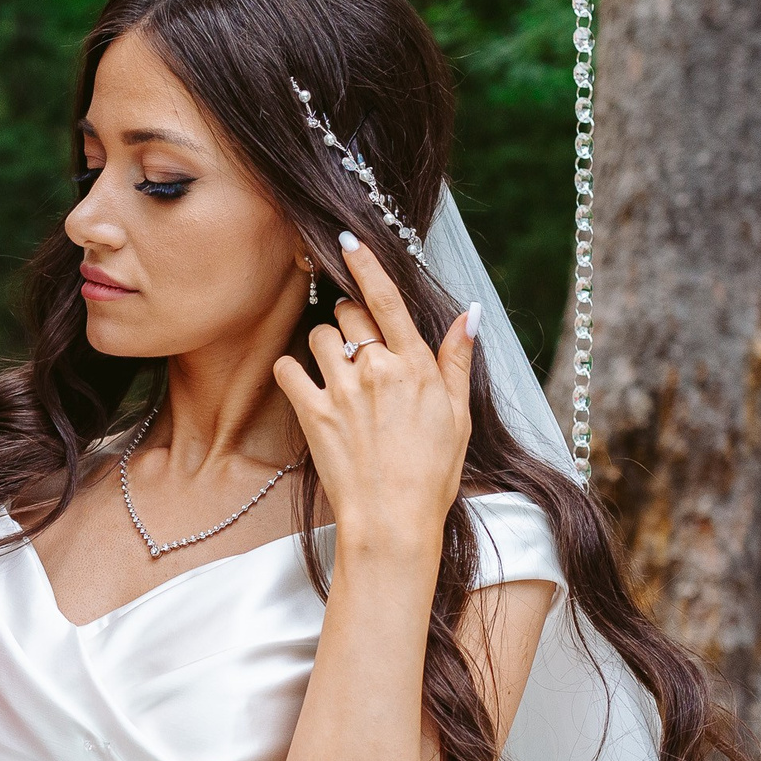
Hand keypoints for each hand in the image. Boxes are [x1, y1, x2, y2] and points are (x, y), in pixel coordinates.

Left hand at [271, 231, 477, 554]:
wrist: (393, 520)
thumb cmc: (432, 473)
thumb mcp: (458, 415)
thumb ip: (457, 360)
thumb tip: (471, 313)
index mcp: (415, 365)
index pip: (387, 299)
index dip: (366, 265)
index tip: (349, 240)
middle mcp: (377, 369)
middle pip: (349, 314)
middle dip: (349, 319)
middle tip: (356, 343)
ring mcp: (342, 390)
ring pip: (319, 336)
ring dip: (323, 344)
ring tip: (335, 370)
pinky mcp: (313, 414)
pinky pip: (289, 369)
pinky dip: (292, 371)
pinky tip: (303, 384)